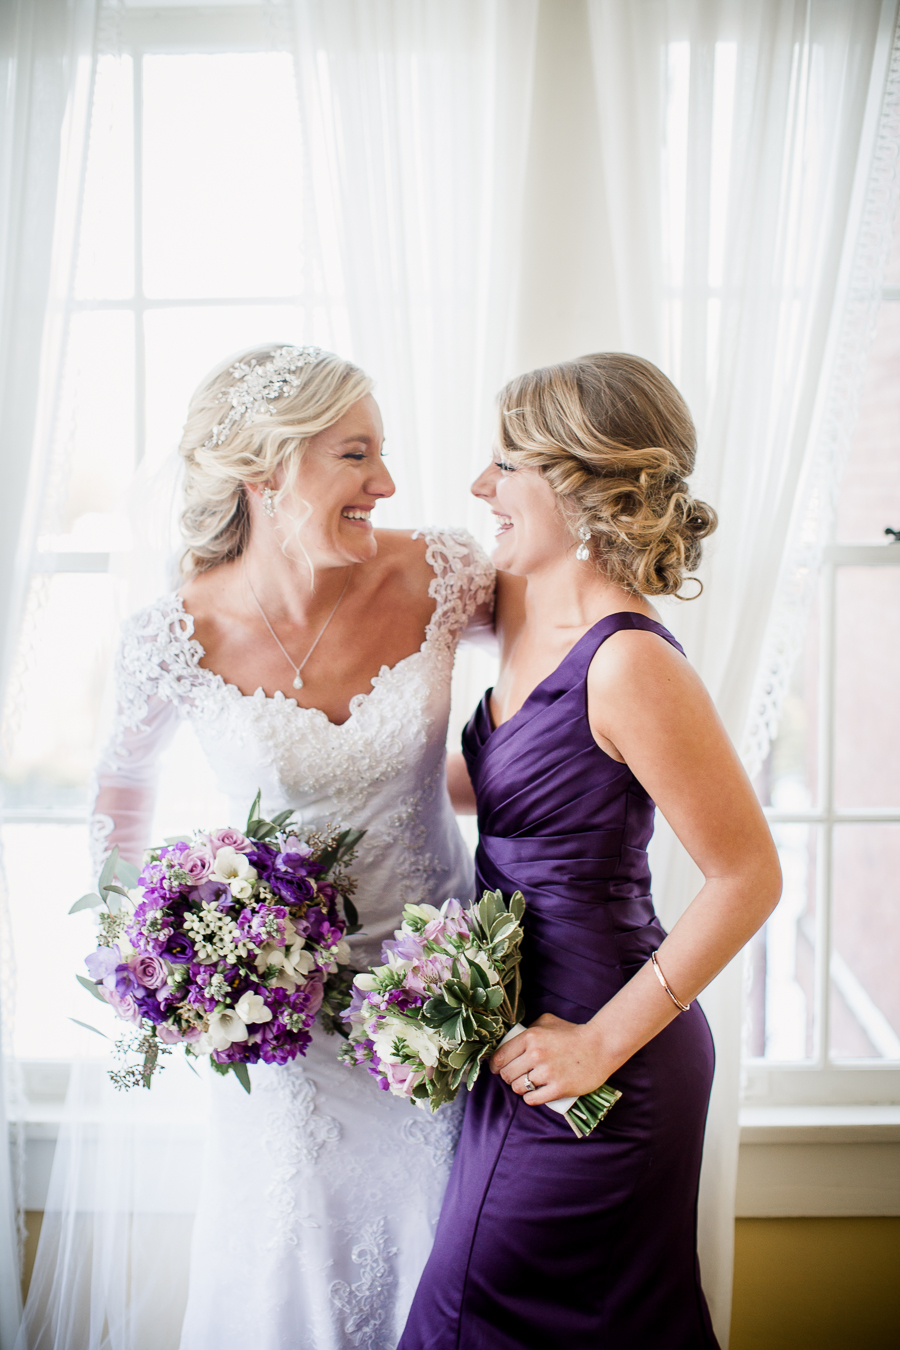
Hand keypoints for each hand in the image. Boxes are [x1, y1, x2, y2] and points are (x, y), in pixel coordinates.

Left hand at [489, 1013, 609, 1105]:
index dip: (495, 1065)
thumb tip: (511, 1039)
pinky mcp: (558, 1089)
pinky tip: (534, 1093)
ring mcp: (547, 1073)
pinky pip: (532, 1099)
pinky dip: (530, 1098)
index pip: (500, 1056)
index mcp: (531, 1037)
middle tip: (514, 1077)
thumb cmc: (573, 1033)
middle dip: (507, 1077)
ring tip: (526, 1084)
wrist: (600, 1046)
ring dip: (519, 1088)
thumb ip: (529, 1028)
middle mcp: (536, 1054)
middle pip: (507, 1074)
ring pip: (517, 1088)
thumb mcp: (548, 1021)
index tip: (497, 1069)